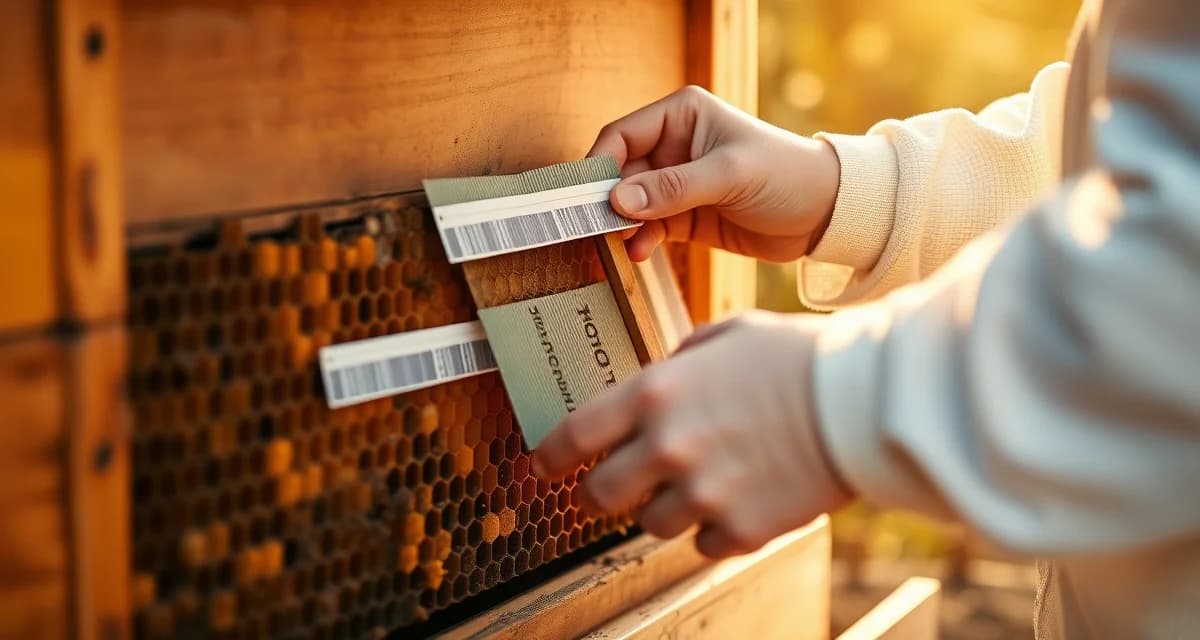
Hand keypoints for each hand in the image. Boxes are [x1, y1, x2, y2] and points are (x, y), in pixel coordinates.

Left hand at [531, 311, 853, 558]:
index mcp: (656, 394)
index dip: (549, 458)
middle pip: (598, 496)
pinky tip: (740, 499)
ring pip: (650, 525)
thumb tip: (668, 371)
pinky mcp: (741, 529)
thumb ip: (683, 355)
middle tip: (617, 488)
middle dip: (601, 494)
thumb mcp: (730, 332)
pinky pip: (704, 544)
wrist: (862, 402)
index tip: (542, 468)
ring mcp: (703, 494)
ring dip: (666, 509)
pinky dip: (714, 529)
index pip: (573, 437)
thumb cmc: (799, 358)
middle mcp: (668, 447)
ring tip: (702, 484)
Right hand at [590, 85, 840, 261]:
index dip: (600, 165)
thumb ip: (673, 188)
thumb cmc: (786, 175)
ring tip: (625, 246)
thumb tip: (619, 200)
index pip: (622, 136)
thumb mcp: (729, 175)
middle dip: (609, 202)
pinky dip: (641, 241)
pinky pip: (649, 228)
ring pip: (631, 205)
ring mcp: (676, 183)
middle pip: (620, 174)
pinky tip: (640, 253)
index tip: (586, 198)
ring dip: (623, 226)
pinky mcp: (684, 216)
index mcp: (681, 116)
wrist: (825, 214)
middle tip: (601, 230)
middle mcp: (673, 146)